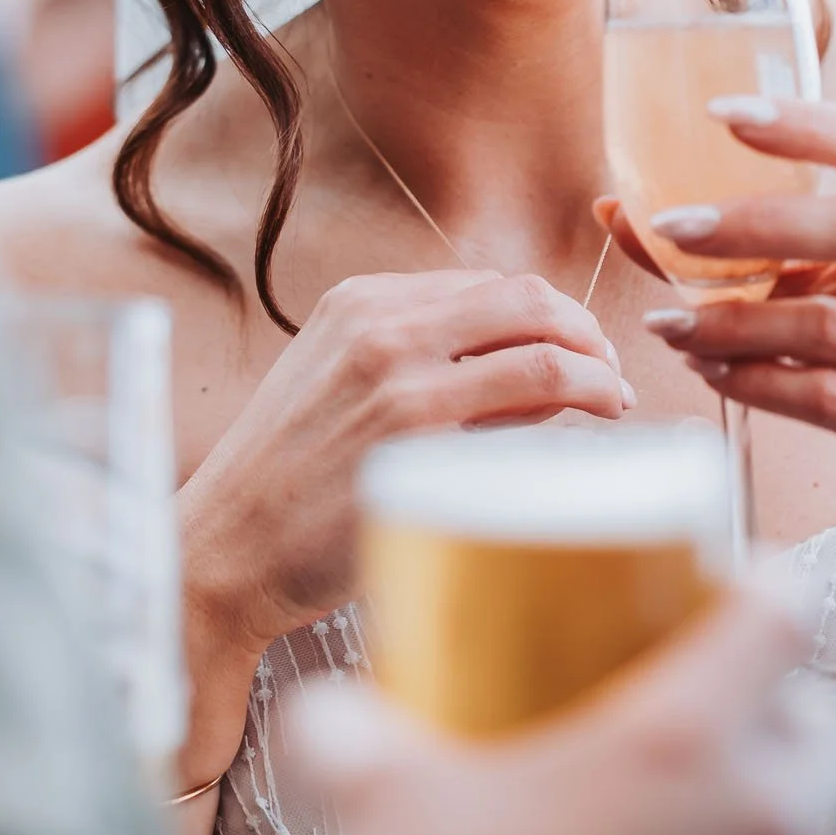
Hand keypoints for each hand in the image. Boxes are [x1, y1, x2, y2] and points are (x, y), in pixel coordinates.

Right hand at [182, 269, 626, 661]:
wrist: (222, 550)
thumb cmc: (284, 480)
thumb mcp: (336, 381)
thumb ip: (416, 356)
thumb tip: (525, 358)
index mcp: (362, 300)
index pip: (492, 284)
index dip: (551, 312)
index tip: (579, 345)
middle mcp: (383, 327)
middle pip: (529, 301)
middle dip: (587, 332)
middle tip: (609, 372)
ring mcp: (403, 383)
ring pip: (543, 354)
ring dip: (598, 377)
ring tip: (612, 405)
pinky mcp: (420, 446)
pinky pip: (526, 422)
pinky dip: (570, 425)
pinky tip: (581, 446)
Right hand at [287, 588, 835, 834]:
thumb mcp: (387, 803)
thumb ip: (349, 741)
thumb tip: (320, 714)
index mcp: (684, 739)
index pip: (782, 617)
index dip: (768, 591)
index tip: (741, 591)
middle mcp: (758, 819)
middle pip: (835, 736)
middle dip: (799, 725)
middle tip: (743, 727)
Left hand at [632, 95, 835, 569]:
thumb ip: (759, 253)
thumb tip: (618, 210)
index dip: (810, 122)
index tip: (721, 112)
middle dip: (755, 224)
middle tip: (671, 227)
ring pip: (831, 324)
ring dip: (734, 321)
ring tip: (669, 324)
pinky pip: (827, 399)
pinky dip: (754, 382)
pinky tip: (708, 372)